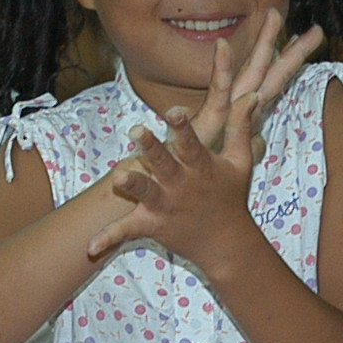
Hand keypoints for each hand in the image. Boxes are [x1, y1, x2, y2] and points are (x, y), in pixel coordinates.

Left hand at [86, 17, 322, 270]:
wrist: (226, 244)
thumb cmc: (230, 197)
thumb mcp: (240, 162)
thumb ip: (241, 126)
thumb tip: (252, 94)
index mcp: (201, 168)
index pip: (191, 144)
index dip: (183, 128)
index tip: (174, 110)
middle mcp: (182, 185)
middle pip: (164, 163)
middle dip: (151, 148)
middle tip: (137, 130)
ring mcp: (165, 206)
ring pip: (145, 193)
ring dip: (132, 184)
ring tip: (117, 176)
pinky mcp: (151, 226)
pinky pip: (126, 232)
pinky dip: (108, 239)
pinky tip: (90, 247)